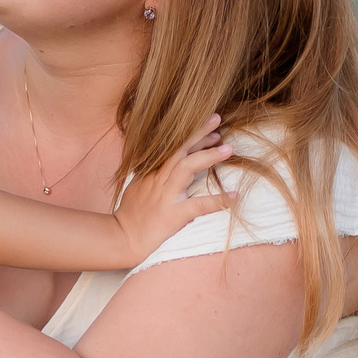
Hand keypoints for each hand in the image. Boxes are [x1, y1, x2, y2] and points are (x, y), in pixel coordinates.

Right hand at [115, 118, 235, 263]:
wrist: (123, 238)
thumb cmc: (130, 215)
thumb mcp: (136, 186)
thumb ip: (149, 173)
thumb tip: (159, 163)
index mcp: (151, 172)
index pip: (171, 147)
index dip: (190, 134)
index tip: (207, 124)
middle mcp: (159, 179)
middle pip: (179, 149)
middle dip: (198, 133)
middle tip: (216, 119)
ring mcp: (166, 195)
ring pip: (187, 168)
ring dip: (208, 156)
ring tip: (228, 148)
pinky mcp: (174, 214)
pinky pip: (199, 205)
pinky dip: (218, 200)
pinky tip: (234, 196)